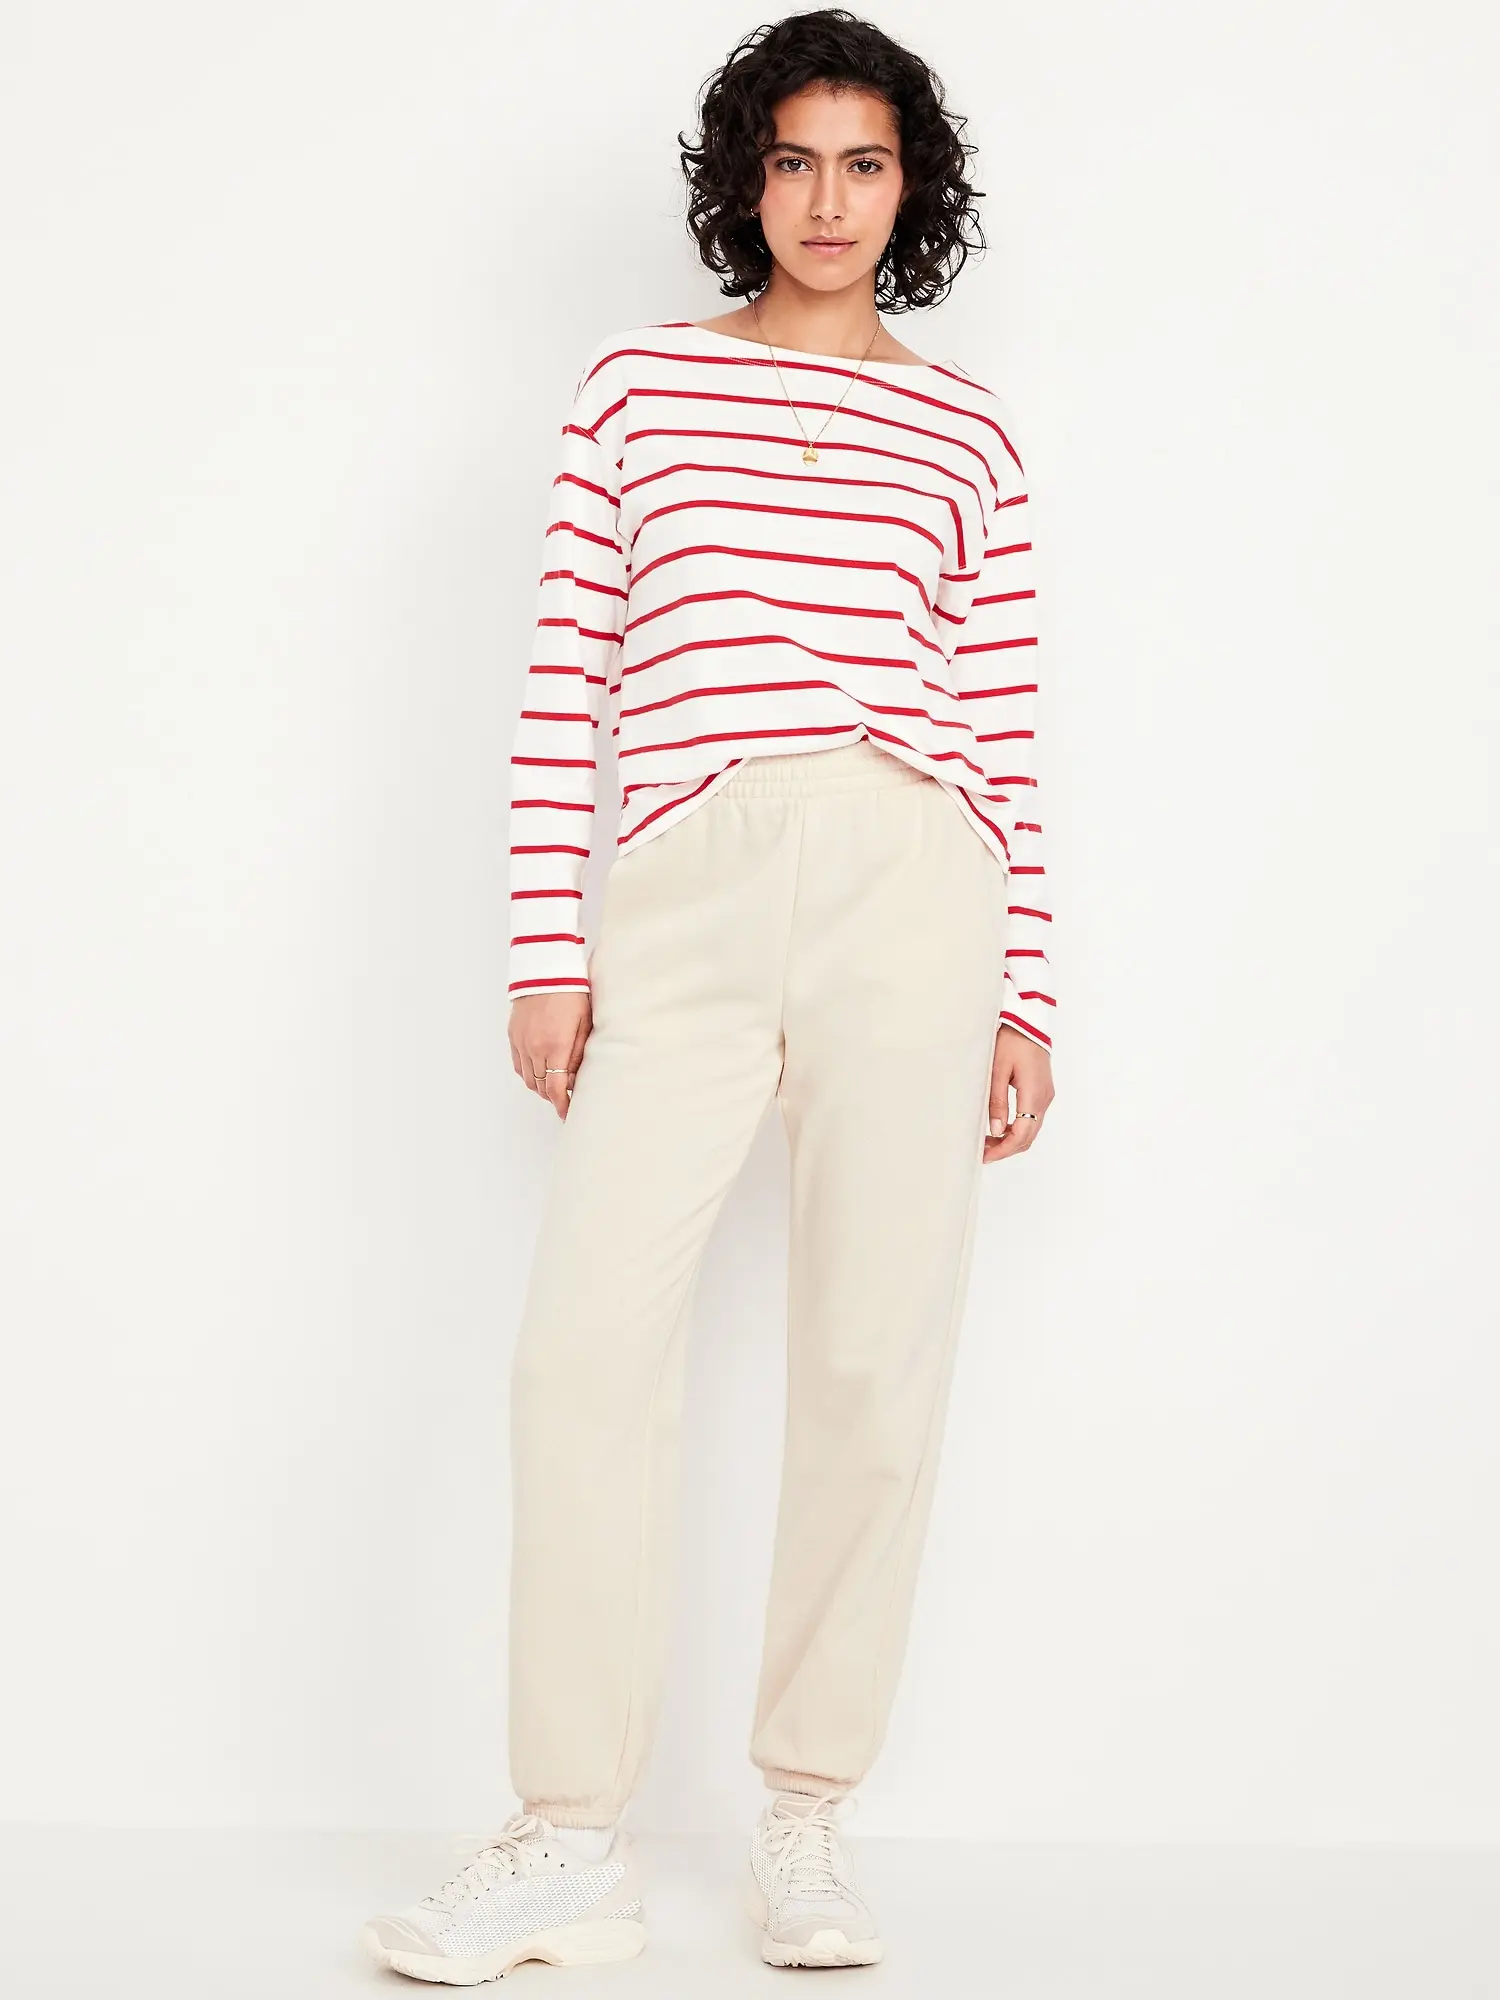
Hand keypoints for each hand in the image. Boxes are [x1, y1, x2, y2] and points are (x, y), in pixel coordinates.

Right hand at [509, 991, 592, 1118]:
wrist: (545, 970)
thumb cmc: (571, 993)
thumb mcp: (585, 1024)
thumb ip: (579, 1054)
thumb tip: (573, 1078)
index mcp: (555, 1047)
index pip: (556, 1089)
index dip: (562, 1106)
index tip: (568, 1114)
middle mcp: (534, 1048)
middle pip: (542, 1087)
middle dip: (554, 1097)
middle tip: (566, 1100)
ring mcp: (521, 1042)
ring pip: (528, 1079)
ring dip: (541, 1087)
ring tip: (554, 1087)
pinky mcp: (513, 1036)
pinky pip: (519, 1065)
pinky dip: (528, 1074)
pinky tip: (539, 1072)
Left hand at [983, 1024, 1053, 1163]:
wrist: (1029, 1020)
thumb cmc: (1012, 1039)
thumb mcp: (997, 1070)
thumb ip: (996, 1101)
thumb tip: (995, 1130)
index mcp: (1034, 1094)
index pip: (1021, 1134)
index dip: (1003, 1149)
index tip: (985, 1156)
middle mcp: (1044, 1098)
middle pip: (1028, 1136)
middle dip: (1006, 1148)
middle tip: (983, 1152)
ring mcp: (1045, 1095)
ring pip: (1031, 1129)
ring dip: (1011, 1139)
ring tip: (987, 1141)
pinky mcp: (1042, 1090)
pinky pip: (1031, 1117)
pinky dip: (1017, 1128)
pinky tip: (999, 1127)